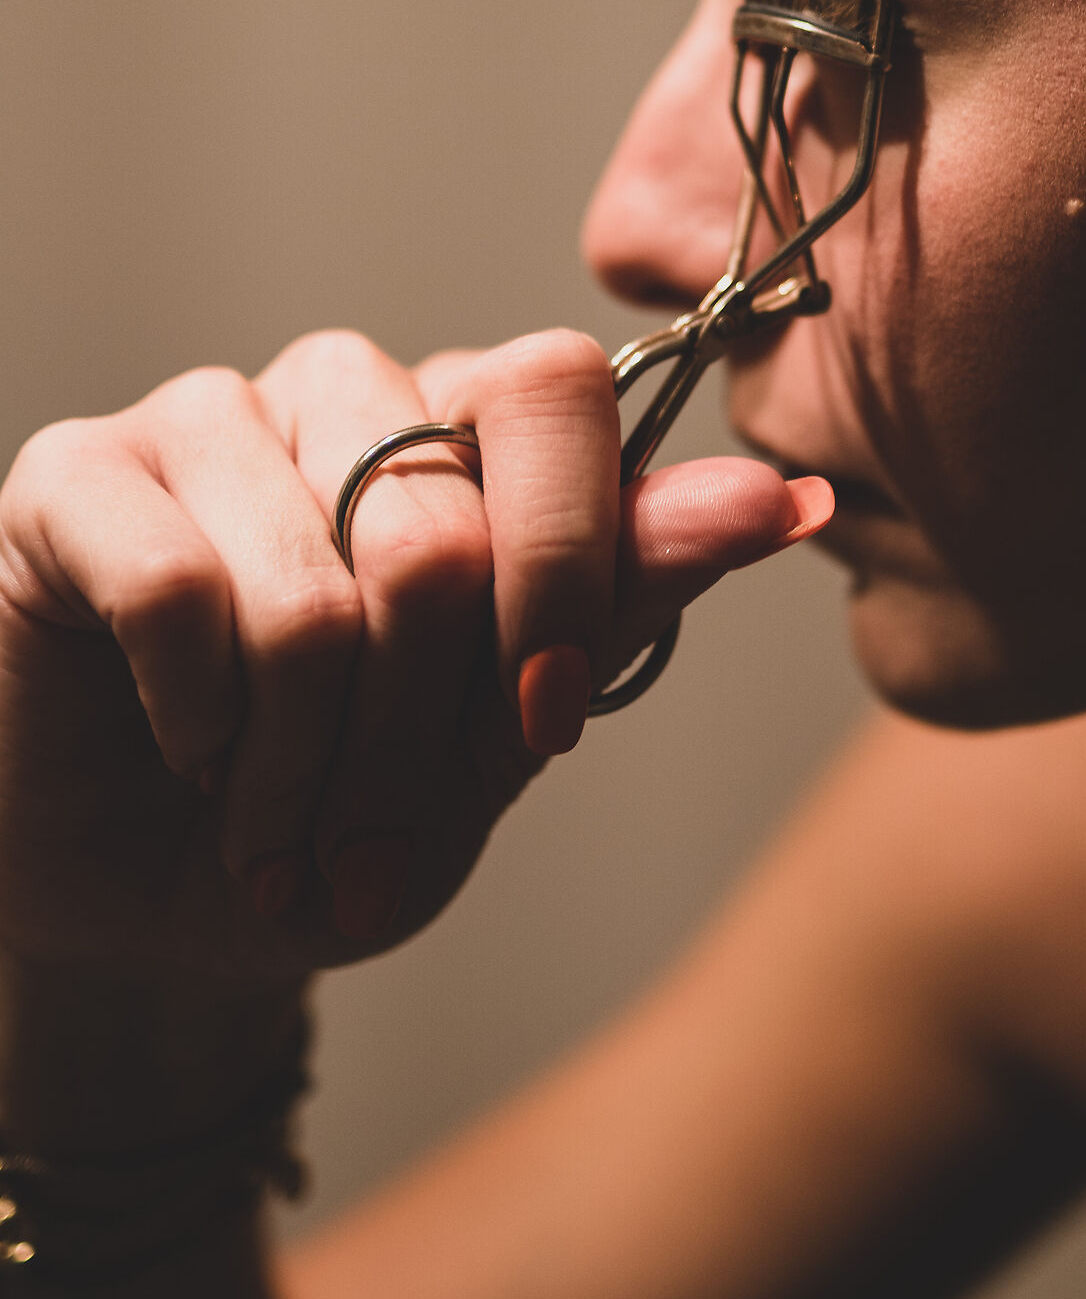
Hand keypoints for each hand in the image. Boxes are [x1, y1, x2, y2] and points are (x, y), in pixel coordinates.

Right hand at [0, 328, 829, 981]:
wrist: (168, 915)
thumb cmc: (357, 805)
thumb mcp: (512, 727)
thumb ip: (628, 593)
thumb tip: (789, 502)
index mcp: (467, 425)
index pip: (561, 389)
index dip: (566, 564)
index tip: (548, 723)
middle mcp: (345, 392)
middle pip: (441, 527)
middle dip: (424, 736)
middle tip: (374, 840)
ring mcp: (207, 418)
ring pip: (316, 580)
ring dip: (307, 759)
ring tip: (275, 829)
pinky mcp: (76, 476)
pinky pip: (176, 584)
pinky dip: (199, 717)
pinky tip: (188, 748)